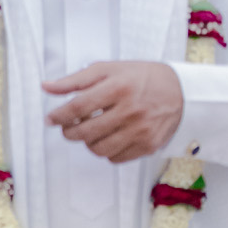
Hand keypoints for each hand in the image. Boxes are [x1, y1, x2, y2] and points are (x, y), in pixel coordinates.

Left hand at [43, 61, 183, 162]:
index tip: (50, 119)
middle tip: (68, 127)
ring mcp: (140, 130)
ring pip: (98, 149)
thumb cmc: (141, 77)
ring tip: (89, 132)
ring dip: (87, 142)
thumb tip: (46, 87)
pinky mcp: (148, 145)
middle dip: (69, 132)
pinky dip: (106, 151)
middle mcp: (130, 110)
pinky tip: (109, 137)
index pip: (78, 107)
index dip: (59, 115)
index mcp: (118, 87)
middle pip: (85, 132)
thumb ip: (76, 80)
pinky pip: (115, 158)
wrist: (181, 91)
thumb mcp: (109, 69)